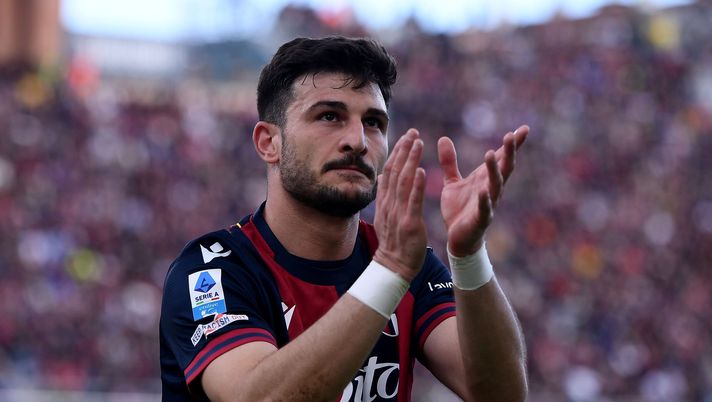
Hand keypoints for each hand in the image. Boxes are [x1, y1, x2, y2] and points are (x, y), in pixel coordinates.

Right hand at [372, 129, 426, 281]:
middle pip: (396, 172)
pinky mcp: (410, 223)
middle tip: (413, 132)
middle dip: (404, 150)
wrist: (393, 267)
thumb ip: (386, 196)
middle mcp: (390, 204)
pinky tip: (422, 170)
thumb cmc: (393, 242)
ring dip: (411, 161)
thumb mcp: (386, 215)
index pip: (391, 172)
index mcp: (386, 202)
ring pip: (404, 182)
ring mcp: (399, 213)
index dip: (398, 153)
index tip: (406, 136)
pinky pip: (413, 201)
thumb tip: (382, 177)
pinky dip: (417, 185)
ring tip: (417, 143)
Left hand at [438, 125, 528, 256]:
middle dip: (509, 152)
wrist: (457, 238)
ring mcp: (488, 204)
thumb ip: (449, 162)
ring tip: (490, 154)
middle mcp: (491, 189)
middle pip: (504, 168)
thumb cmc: (459, 209)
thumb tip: (443, 138)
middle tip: (511, 135)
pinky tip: (483, 191)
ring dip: (494, 170)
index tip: (524, 128)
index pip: (501, 158)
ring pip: (496, 185)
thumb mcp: (452, 181)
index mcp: (485, 178)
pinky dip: (484, 200)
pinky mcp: (480, 219)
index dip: (513, 144)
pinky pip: (484, 209)